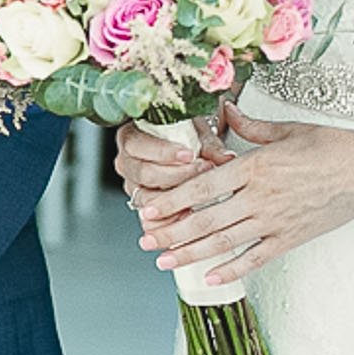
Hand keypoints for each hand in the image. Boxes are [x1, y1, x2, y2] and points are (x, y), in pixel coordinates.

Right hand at [115, 114, 229, 210]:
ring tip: (200, 196)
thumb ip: (209, 146)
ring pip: (147, 198)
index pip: (141, 146)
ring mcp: (133, 186)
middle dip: (176, 175)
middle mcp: (126, 163)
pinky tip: (189, 216)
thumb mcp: (196, 134)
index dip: (165, 152)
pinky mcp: (142, 207)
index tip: (189, 155)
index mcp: (130, 138)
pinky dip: (170, 220)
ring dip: (175, 199)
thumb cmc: (183, 136)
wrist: (181, 147)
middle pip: (144, 173)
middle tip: (202, 172)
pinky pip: (150, 219)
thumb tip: (227, 158)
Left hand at [135, 100, 353, 285]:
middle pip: (205, 219)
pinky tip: (210, 278)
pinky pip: (256, 258)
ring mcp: (275, 220)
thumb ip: (249, 127)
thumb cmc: (330, 147)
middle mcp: (259, 197)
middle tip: (145, 240)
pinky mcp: (291, 238)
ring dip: (191, 253)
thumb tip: (226, 113)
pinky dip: (232, 270)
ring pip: (225, 242)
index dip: (171, 200)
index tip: (148, 208)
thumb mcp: (285, 131)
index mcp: (254, 167)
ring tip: (165, 261)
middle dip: (171, 232)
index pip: (201, 187)